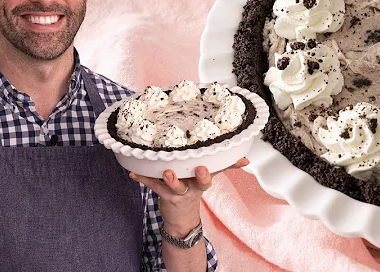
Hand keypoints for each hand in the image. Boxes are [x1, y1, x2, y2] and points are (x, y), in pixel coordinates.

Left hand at [129, 158, 248, 236]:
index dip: (227, 166)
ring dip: (172, 179)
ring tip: (168, 172)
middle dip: (202, 176)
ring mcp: (180, 192)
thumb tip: (245, 159)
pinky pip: (153, 185)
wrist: (181, 219)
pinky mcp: (165, 195)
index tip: (239, 161)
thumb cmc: (193, 191)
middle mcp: (195, 187)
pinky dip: (143, 178)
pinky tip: (134, 172)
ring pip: (177, 186)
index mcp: (205, 181)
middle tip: (201, 169)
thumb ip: (224, 167)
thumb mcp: (208, 180)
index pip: (218, 172)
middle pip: (201, 182)